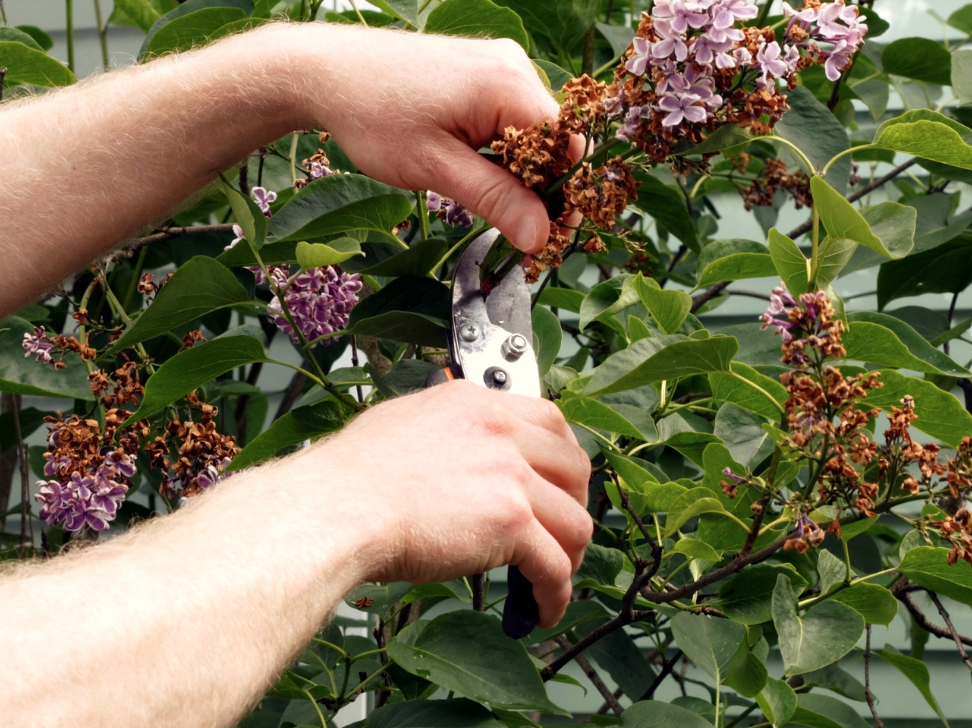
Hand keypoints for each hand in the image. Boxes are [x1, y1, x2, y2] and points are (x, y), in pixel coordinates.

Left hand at [282, 23, 575, 252]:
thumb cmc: (373, 115)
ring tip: (493, 204)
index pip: (567, 145)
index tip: (550, 236)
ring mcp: (498, 67)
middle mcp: (512, 67)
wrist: (325, 72)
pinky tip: (479, 174)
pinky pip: (510, 120)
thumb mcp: (436, 168)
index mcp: (508, 84)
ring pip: (532, 134)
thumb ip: (495, 199)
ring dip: (520, 173)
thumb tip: (540, 236)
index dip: (564, 194)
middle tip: (522, 233)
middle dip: (542, 188)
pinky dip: (503, 154)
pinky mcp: (481, 74)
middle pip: (554, 140)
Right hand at [314, 380, 592, 627]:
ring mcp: (509, 475)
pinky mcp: (510, 522)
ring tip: (549, 582)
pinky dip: (555, 595)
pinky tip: (540, 611)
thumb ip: (445, 429)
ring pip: (574, 522)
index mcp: (476, 404)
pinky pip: (554, 567)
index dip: (562, 460)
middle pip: (575, 468)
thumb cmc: (351, 476)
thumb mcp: (404, 423)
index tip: (559, 485)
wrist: (336, 508)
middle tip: (558, 534)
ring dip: (569, 557)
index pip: (550, 421)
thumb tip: (451, 447)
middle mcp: (500, 431)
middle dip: (574, 506)